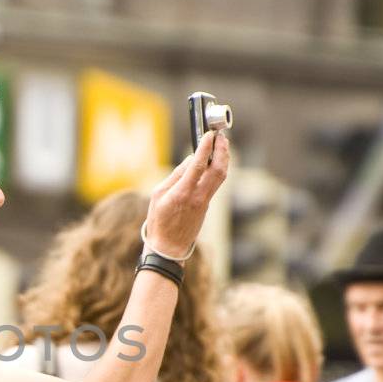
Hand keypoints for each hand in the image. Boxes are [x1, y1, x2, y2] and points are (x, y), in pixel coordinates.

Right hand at [143, 130, 229, 259]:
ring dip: (224, 158)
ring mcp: (205, 201)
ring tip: (223, 144)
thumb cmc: (159, 221)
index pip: (198, 165)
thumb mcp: (158, 196)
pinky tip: (217, 161)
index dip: (205, 147)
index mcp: (182, 193)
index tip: (209, 134)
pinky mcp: (207, 205)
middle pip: (217, 169)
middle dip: (221, 150)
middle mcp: (197, 196)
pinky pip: (216, 183)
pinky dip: (219, 168)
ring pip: (221, 176)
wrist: (169, 247)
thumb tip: (191, 160)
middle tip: (221, 136)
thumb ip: (175, 176)